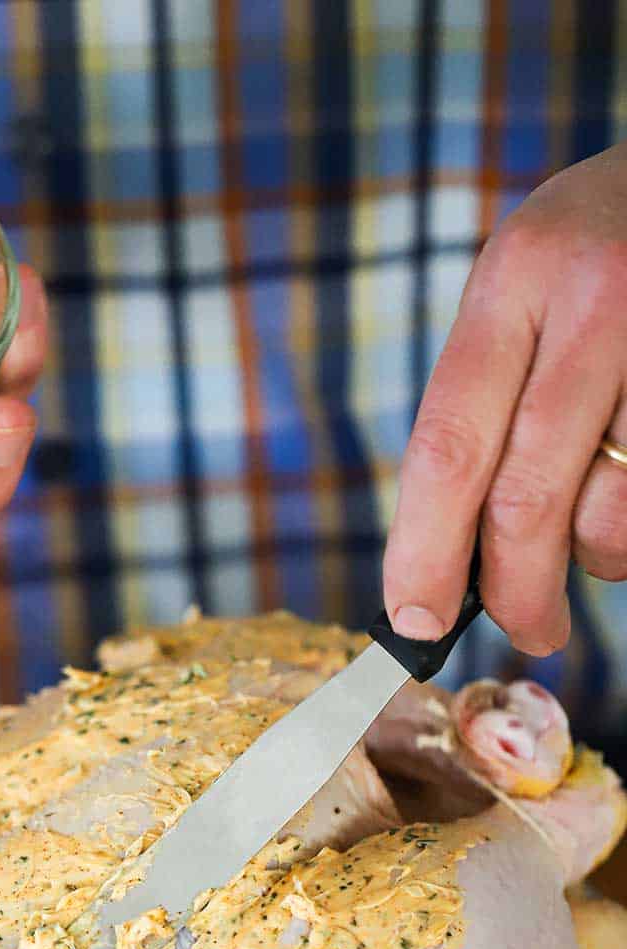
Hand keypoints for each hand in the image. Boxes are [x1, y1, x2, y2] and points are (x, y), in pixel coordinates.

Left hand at [384, 143, 626, 655]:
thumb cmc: (605, 244)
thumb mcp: (529, 280)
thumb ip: (488, 393)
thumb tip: (450, 553)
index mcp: (515, 277)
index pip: (448, 444)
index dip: (424, 551)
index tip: (413, 620)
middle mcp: (592, 300)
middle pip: (527, 500)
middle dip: (517, 592)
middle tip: (529, 631)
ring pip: (612, 514)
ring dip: (599, 558)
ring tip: (599, 535)